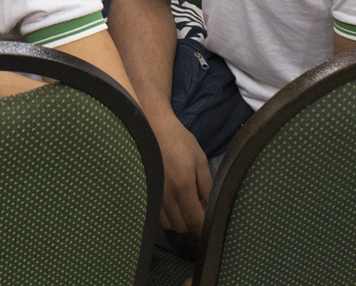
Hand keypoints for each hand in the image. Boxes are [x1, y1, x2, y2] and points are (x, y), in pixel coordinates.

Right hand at [150, 116, 211, 233]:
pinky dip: (166, 215)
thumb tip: (211, 208)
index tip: (210, 223)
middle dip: (192, 223)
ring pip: (167, 224)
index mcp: (183, 186)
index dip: (204, 227)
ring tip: (184, 205)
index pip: (195, 221)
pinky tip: (172, 201)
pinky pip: (156, 215)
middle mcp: (166, 195)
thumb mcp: (200, 161)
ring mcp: (153, 194)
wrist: (154, 128)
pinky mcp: (145, 192)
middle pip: (181, 227)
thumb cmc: (180, 142)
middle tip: (197, 209)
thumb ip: (207, 186)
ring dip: (178, 220)